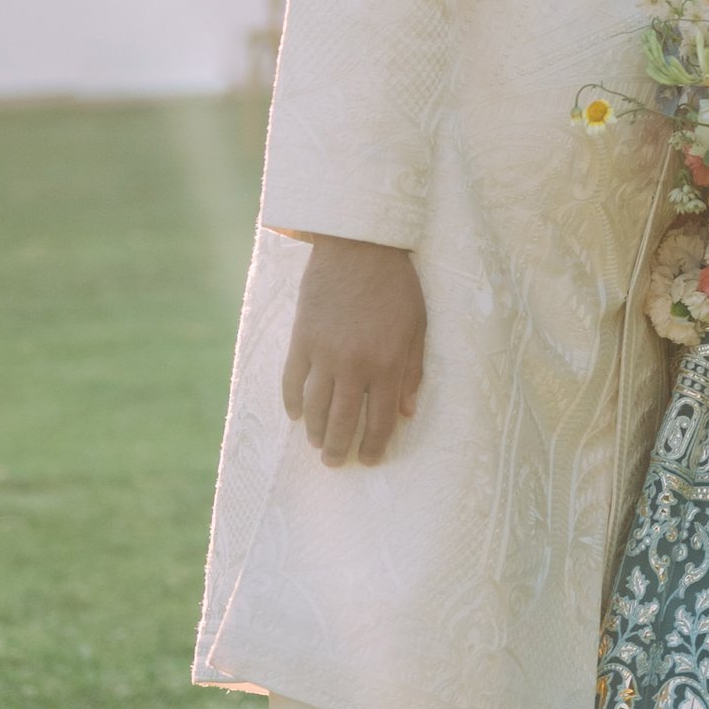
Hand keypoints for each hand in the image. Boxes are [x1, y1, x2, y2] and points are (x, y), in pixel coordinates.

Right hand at [282, 236, 427, 467]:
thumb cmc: (396, 285)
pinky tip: (296, 415)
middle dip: (339, 449)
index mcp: (386, 364)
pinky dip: (292, 402)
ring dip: (315, 432)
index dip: (375, 445)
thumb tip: (407, 412)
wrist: (358, 245)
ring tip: (318, 445)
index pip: (380, 420)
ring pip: (314, 407)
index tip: (370, 460)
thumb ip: (412, 372)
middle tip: (336, 464)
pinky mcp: (301, 339)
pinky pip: (291, 380)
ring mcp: (323, 353)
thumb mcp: (417, 327)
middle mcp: (352, 365)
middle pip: (342, 421)